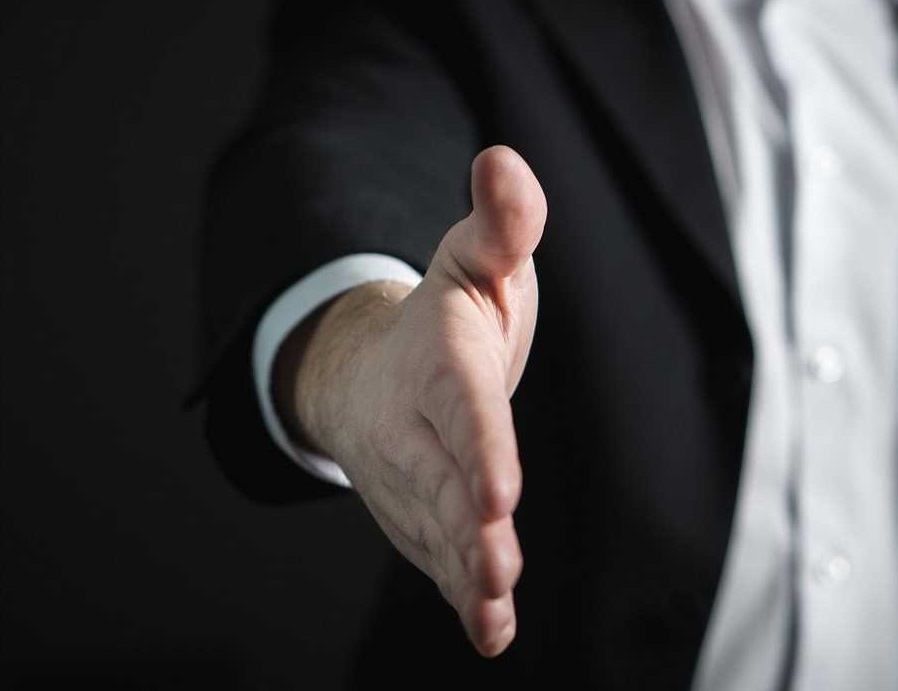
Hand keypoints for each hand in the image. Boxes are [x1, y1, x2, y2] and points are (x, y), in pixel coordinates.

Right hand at [277, 146, 544, 656]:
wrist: (373, 369)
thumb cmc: (445, 314)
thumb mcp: (476, 259)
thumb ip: (502, 222)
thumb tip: (505, 161)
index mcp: (440, 364)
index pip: (464, 409)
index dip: (481, 449)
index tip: (499, 493)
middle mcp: (417, 428)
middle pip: (444, 481)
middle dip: (467, 527)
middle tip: (496, 566)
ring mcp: (414, 478)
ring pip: (439, 531)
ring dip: (465, 573)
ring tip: (491, 608)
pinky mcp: (422, 514)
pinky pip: (438, 558)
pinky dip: (463, 597)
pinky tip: (491, 633)